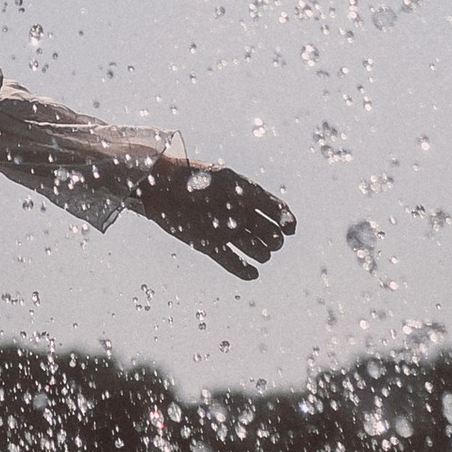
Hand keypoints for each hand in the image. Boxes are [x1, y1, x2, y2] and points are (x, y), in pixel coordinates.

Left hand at [135, 159, 294, 278]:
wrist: (161, 188)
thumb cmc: (194, 178)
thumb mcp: (224, 180)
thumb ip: (250, 194)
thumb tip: (278, 210)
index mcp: (247, 196)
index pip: (275, 210)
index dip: (286, 220)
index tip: (289, 228)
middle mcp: (240, 215)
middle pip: (269, 233)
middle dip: (274, 239)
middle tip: (273, 241)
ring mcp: (227, 232)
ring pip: (254, 249)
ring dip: (260, 253)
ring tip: (257, 251)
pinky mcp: (211, 246)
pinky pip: (232, 262)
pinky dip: (243, 270)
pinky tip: (252, 273)